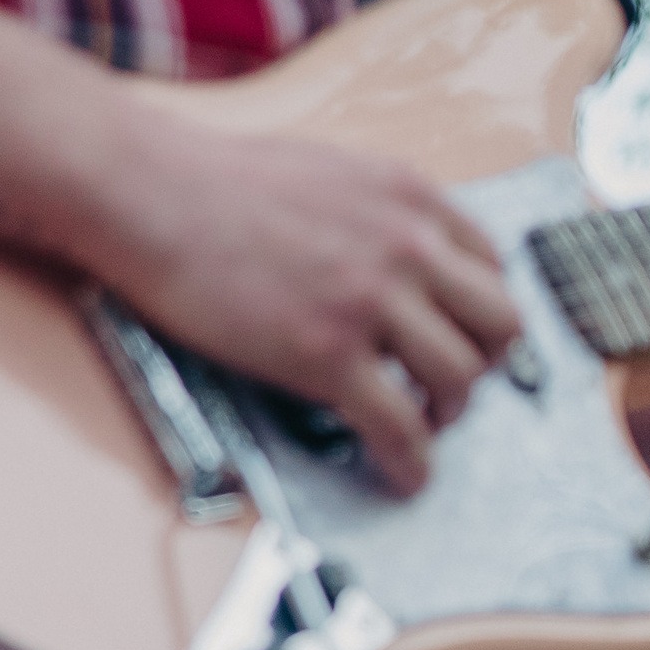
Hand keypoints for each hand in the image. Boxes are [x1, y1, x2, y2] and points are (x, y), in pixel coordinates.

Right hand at [93, 119, 521, 495]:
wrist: (148, 191)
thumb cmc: (222, 183)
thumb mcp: (335, 174)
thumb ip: (385, 217)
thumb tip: (410, 264)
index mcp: (413, 200)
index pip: (494, 268)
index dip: (481, 312)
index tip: (463, 336)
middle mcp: (409, 248)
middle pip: (501, 326)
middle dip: (486, 363)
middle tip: (449, 383)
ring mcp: (371, 303)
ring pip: (462, 380)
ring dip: (449, 412)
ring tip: (420, 423)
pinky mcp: (328, 356)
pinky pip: (402, 428)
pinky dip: (412, 462)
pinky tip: (403, 475)